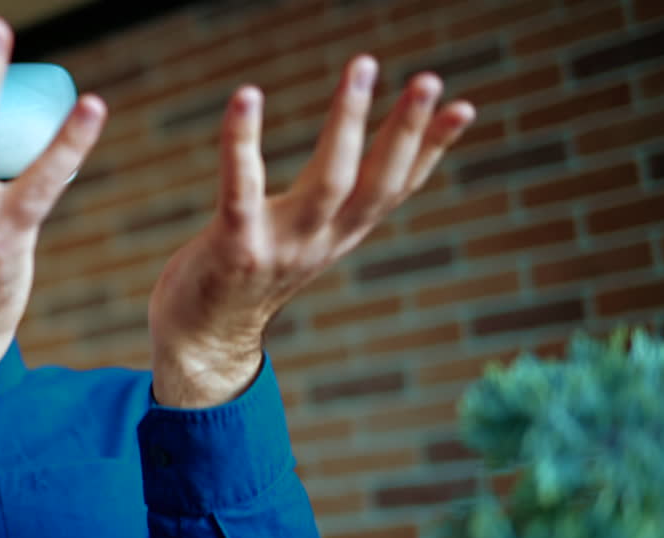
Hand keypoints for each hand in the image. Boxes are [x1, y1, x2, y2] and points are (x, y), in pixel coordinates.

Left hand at [148, 55, 474, 407]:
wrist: (199, 343)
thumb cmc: (242, 279)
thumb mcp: (300, 242)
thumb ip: (327, 210)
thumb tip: (354, 166)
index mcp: (338, 237)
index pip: (396, 190)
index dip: (432, 151)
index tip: (464, 107)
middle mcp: (320, 243)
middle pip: (375, 184)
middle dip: (406, 131)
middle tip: (429, 79)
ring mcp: (280, 247)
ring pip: (329, 182)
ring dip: (348, 123)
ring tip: (362, 69)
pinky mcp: (234, 247)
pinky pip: (241, 188)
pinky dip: (242, 142)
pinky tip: (246, 97)